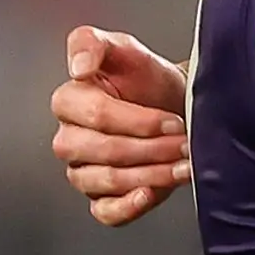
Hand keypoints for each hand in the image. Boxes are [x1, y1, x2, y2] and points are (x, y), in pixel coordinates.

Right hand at [50, 26, 191, 226]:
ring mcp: (83, 170)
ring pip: (107, 181)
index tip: (172, 120)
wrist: (176, 107)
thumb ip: (94, 43)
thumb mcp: (127, 50)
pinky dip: (127, 207)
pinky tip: (150, 194)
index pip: (97, 116)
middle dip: (151, 148)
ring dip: (150, 175)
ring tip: (183, 165)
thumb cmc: (149, 80)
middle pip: (104, 151)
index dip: (139, 121)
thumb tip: (79, 66)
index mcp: (70, 102)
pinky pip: (104, 211)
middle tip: (184, 142)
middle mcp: (70, 139)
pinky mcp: (101, 196)